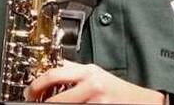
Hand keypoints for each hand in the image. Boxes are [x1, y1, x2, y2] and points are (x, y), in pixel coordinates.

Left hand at [26, 61, 164, 103]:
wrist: (143, 101)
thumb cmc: (118, 89)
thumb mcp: (95, 74)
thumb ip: (75, 72)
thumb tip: (51, 71)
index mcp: (87, 71)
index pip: (54, 72)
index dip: (37, 83)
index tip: (30, 90)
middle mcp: (91, 84)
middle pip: (56, 95)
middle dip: (41, 100)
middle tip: (34, 101)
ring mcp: (97, 100)